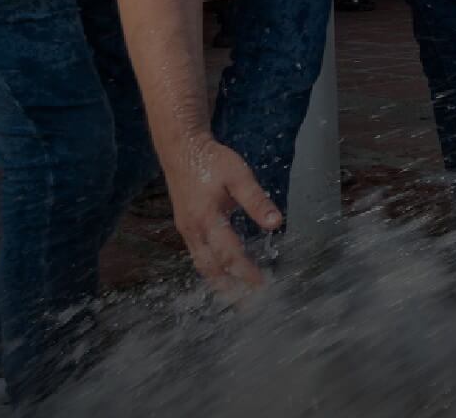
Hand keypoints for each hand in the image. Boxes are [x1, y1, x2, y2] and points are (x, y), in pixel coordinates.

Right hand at [162, 132, 281, 297]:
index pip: (229, 254)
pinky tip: (222, 274)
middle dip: (229, 289)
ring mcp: (186, 229)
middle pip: (211, 268)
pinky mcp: (185, 226)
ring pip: (201, 264)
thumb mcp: (238, 175)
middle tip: (247, 306)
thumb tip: (275, 224)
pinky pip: (197, 255)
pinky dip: (211, 268)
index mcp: (207, 218)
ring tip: (236, 298)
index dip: (246, 272)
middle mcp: (193, 229)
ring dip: (219, 282)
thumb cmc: (211, 160)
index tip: (262, 285)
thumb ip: (256, 200)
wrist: (180, 147)